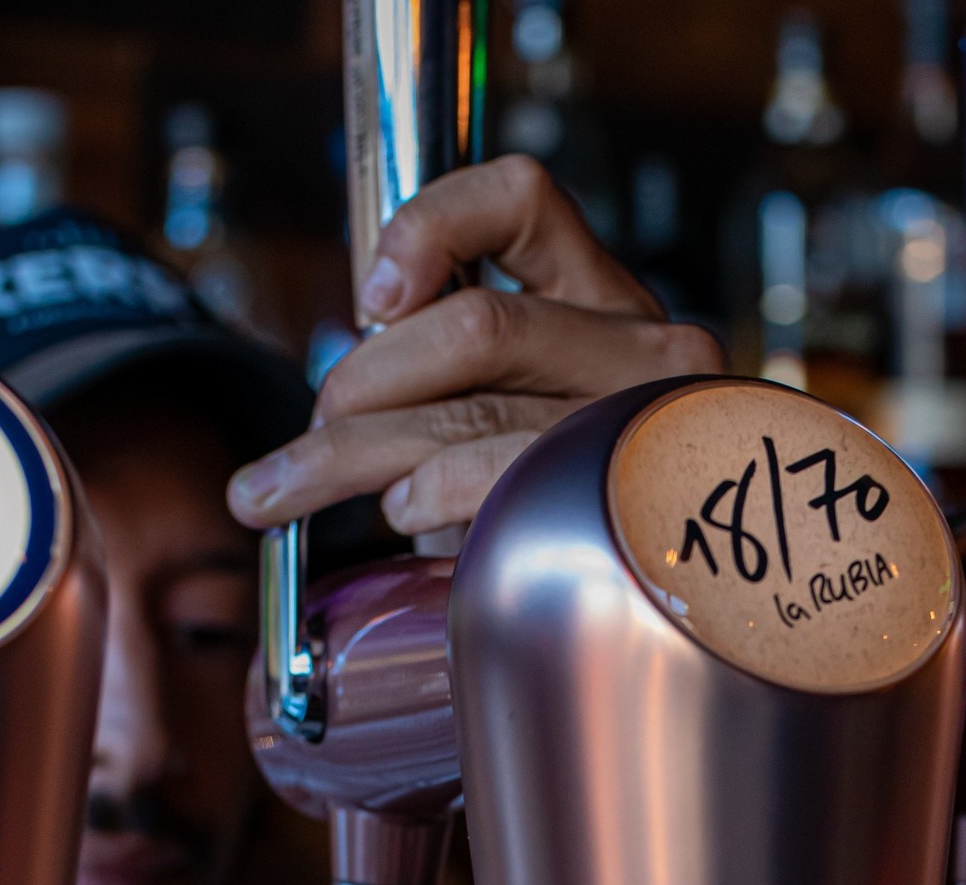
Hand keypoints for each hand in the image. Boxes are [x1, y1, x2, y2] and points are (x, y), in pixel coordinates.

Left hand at [227, 154, 725, 537]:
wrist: (679, 604)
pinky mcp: (635, 492)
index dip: (428, 227)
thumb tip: (341, 397)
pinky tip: (401, 512)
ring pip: (471, 407)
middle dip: (357, 387)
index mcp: (607, 300)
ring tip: (286, 491)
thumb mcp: (520, 420)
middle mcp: (645, 343)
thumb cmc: (580, 511)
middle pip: (470, 327)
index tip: (371, 296)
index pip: (523, 199)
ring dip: (347, 454)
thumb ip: (458, 380)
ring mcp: (648, 418)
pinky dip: (434, 488)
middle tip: (303, 445)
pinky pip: (504, 472)